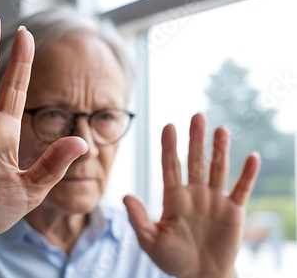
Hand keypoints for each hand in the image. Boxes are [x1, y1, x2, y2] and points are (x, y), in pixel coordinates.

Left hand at [124, 113, 259, 277]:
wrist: (200, 275)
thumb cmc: (173, 259)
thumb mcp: (150, 240)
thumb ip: (138, 219)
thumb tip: (125, 195)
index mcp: (173, 198)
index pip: (170, 166)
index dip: (169, 147)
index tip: (168, 126)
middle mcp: (194, 193)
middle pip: (195, 161)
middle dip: (196, 139)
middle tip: (197, 115)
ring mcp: (214, 200)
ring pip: (217, 169)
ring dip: (220, 150)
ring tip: (221, 130)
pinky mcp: (233, 211)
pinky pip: (242, 189)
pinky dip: (247, 174)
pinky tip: (252, 157)